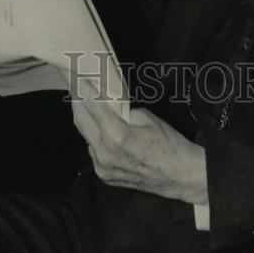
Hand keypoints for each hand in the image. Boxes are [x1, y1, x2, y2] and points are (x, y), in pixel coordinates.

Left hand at [71, 80, 207, 205]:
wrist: (180, 175)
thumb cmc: (168, 142)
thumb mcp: (146, 117)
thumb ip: (122, 111)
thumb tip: (109, 106)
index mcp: (116, 136)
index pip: (93, 106)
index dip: (84, 89)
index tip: (77, 77)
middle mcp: (104, 153)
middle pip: (82, 122)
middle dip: (77, 102)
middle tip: (73, 85)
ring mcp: (102, 168)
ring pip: (86, 137)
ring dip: (85, 119)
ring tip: (82, 102)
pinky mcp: (104, 176)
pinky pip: (94, 151)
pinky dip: (94, 136)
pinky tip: (97, 126)